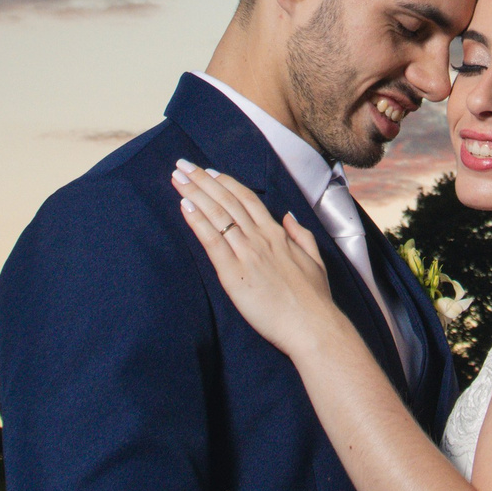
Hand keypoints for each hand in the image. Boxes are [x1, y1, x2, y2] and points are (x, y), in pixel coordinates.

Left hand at [171, 161, 340, 359]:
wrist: (312, 326)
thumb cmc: (315, 299)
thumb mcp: (314, 259)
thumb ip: (299, 234)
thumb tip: (288, 215)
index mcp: (277, 234)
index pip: (247, 199)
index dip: (225, 183)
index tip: (208, 172)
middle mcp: (260, 238)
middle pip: (227, 200)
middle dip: (203, 180)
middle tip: (183, 164)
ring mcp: (247, 253)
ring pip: (217, 214)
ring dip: (194, 192)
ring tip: (177, 177)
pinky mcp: (234, 274)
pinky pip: (212, 240)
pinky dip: (197, 221)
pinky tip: (184, 206)